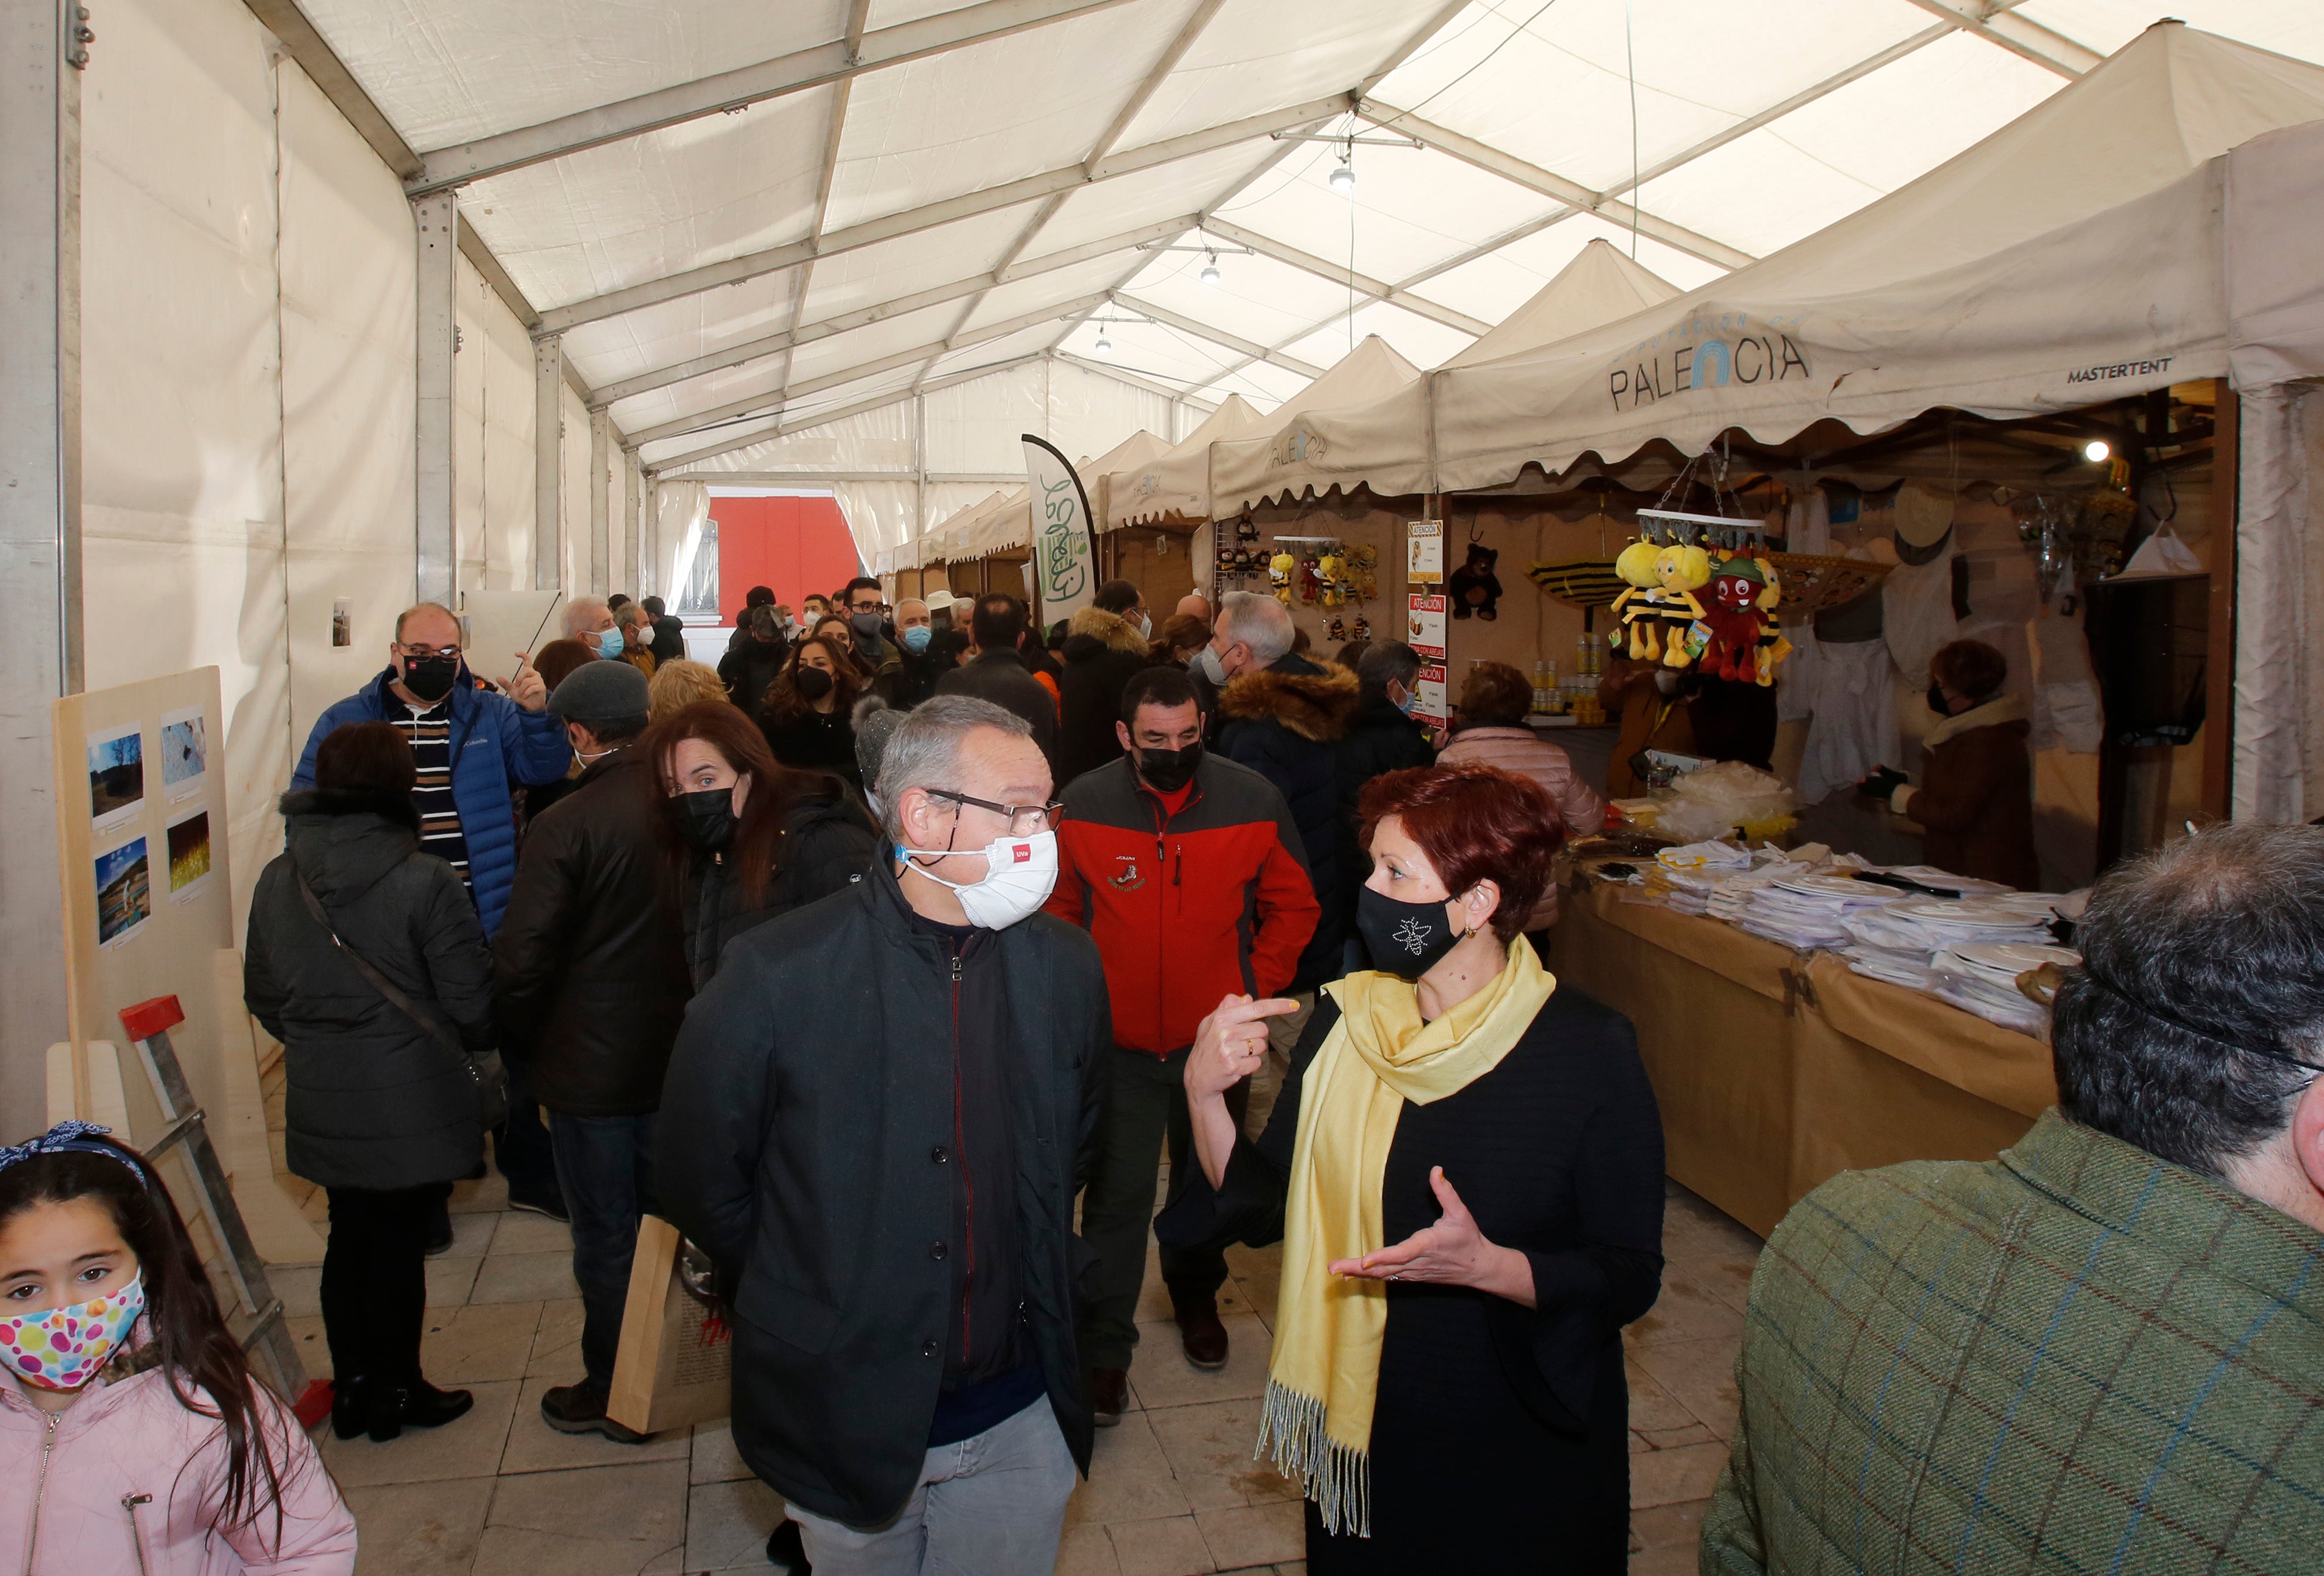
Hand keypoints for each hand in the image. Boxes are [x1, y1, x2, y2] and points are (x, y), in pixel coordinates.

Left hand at [507, 654, 547, 711]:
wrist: (531, 706)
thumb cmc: (523, 696)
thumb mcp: (512, 690)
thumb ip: (506, 684)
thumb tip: (497, 677)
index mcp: (528, 672)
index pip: (527, 660)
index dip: (523, 655)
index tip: (516, 653)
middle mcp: (535, 674)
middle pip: (526, 670)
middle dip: (519, 678)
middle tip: (517, 686)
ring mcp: (539, 681)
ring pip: (527, 681)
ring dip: (521, 690)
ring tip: (521, 695)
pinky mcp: (542, 687)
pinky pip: (532, 688)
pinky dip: (526, 693)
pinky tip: (525, 696)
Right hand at [1185, 993, 1298, 1101]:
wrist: (1197, 1077)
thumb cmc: (1207, 1047)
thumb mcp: (1210, 1022)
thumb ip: (1228, 1007)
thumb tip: (1248, 998)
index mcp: (1222, 1018)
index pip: (1256, 1008)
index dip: (1278, 1006)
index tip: (1295, 1005)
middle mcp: (1226, 1032)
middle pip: (1262, 1029)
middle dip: (1255, 1036)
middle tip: (1239, 1042)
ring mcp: (1230, 1050)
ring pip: (1261, 1046)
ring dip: (1253, 1051)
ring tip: (1236, 1054)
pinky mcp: (1235, 1066)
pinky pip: (1258, 1062)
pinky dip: (1251, 1064)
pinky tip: (1237, 1064)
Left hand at [1329, 1167, 1534, 1306]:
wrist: (1479, 1268)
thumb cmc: (1468, 1239)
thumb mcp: (1461, 1213)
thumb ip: (1446, 1192)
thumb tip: (1436, 1170)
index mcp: (1427, 1246)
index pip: (1402, 1254)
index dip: (1383, 1257)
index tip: (1365, 1260)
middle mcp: (1417, 1262)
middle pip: (1384, 1268)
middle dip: (1357, 1268)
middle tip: (1333, 1268)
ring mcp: (1413, 1273)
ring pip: (1383, 1275)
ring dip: (1358, 1273)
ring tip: (1336, 1271)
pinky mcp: (1412, 1277)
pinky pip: (1387, 1278)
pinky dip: (1369, 1277)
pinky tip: (1350, 1276)